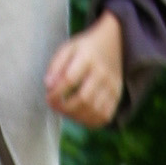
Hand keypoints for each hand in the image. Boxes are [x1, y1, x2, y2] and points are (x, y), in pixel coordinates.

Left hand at [45, 12, 123, 126]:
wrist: (114, 43)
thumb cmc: (85, 49)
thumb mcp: (68, 48)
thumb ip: (56, 66)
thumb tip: (48, 85)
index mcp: (87, 57)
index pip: (69, 79)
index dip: (56, 93)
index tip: (49, 97)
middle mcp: (102, 72)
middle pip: (83, 98)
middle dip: (65, 108)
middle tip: (55, 107)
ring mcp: (111, 86)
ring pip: (94, 110)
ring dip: (76, 116)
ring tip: (66, 112)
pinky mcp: (117, 96)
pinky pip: (104, 116)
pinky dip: (90, 121)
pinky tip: (80, 116)